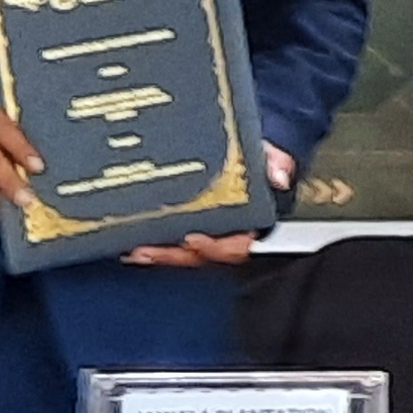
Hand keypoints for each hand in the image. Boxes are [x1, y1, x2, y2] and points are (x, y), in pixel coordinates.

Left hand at [124, 150, 299, 264]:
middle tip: (146, 251)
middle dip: (174, 255)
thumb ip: (276, 162)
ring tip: (134, 250)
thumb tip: (278, 176)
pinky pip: (176, 246)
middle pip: (202, 255)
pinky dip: (157, 246)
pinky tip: (134, 244)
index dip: (214, 247)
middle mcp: (230, 236)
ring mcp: (210, 236)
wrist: (248, 159)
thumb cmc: (259, 163)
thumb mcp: (269, 156)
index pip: (235, 245)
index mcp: (252, 224)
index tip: (192, 238)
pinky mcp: (192, 232)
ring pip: (186, 255)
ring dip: (160, 255)